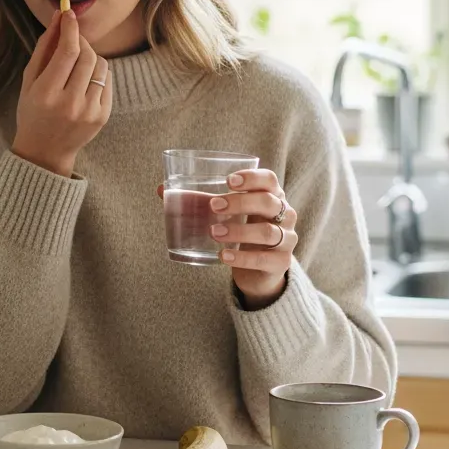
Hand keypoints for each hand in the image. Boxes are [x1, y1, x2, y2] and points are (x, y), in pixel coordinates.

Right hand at [10, 9, 111, 176]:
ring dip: (91, 56)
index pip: (67, 51)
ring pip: (100, 66)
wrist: (45, 151)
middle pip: (87, 56)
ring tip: (77, 63)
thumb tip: (59, 18)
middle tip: (72, 39)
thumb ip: (44, 48)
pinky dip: (97, 73)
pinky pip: (107, 81)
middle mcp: (70, 103)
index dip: (70, 28)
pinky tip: (84, 80)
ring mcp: (89, 111)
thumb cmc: (32, 111)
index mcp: (47, 93)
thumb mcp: (30, 80)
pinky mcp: (102, 116)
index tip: (69, 14)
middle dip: (81, 41)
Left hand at [208, 169, 297, 309]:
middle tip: (213, 206)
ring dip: (238, 231)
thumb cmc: (241, 232)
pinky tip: (222, 256)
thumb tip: (161, 190)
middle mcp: (285, 215)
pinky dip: (242, 258)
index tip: (228, 180)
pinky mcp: (281, 263)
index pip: (269, 180)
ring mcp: (286, 239)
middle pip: (269, 202)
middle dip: (240, 202)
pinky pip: (264, 259)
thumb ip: (198, 201)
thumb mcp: (226, 215)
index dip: (251, 178)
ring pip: (267, 232)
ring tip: (213, 233)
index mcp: (272, 196)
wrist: (260, 271)